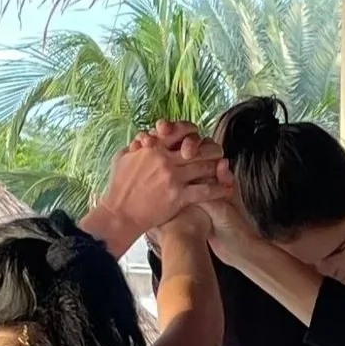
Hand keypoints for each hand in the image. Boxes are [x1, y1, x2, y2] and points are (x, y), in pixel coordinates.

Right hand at [95, 133, 226, 243]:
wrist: (120, 214)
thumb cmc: (118, 188)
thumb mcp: (121, 159)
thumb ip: (134, 147)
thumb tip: (142, 139)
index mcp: (153, 147)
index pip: (180, 130)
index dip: (192, 132)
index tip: (198, 138)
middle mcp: (165, 159)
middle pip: (199, 148)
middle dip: (212, 150)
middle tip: (219, 153)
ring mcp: (173, 177)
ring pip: (205, 167)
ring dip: (217, 168)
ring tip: (224, 169)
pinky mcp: (178, 196)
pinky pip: (205, 190)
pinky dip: (218, 189)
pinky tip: (226, 190)